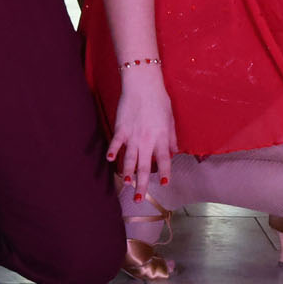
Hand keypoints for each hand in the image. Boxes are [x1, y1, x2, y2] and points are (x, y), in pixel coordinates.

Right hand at [107, 66, 177, 197]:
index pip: (164, 160)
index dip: (164, 173)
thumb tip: (174, 152)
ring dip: (127, 173)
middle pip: (144, 166)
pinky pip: (116, 143)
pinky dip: (112, 152)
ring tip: (126, 184)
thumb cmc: (159, 100)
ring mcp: (133, 135)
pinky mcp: (121, 128)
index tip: (164, 183)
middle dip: (142, 184)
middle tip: (138, 199)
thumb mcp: (170, 119)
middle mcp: (147, 139)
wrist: (143, 84)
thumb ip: (171, 137)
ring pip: (129, 159)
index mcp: (161, 137)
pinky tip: (109, 161)